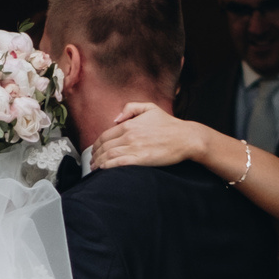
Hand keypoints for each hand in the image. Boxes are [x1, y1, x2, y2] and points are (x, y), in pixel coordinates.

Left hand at [86, 102, 200, 170]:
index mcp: (129, 124)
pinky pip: (119, 163)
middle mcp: (129, 135)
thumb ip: (130, 108)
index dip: (96, 144)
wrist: (186, 138)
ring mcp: (135, 147)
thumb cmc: (170, 125)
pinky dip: (108, 166)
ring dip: (99, 162)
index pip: (105, 135)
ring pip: (109, 155)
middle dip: (95, 155)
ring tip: (95, 168)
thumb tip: (115, 119)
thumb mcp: (150, 108)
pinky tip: (103, 170)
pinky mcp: (141, 159)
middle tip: (92, 162)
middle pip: (104, 146)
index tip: (94, 151)